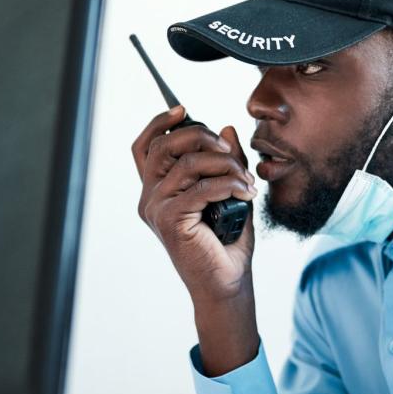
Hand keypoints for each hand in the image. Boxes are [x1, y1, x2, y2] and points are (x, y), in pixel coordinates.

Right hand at [132, 105, 257, 302]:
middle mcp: (150, 197)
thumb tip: (228, 129)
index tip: (185, 111)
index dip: (160, 124)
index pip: (145, 147)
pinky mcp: (171, 220)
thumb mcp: (230, 191)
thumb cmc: (226, 242)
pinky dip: (230, 184)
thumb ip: (226, 162)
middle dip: (202, 137)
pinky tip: (247, 192)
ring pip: (189, 163)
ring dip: (226, 164)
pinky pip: (202, 188)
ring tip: (247, 179)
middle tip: (229, 150)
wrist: (227, 282)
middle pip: (165, 146)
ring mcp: (157, 209)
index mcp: (157, 190)